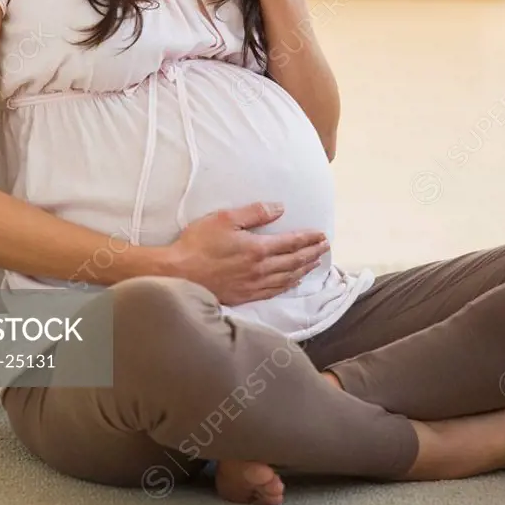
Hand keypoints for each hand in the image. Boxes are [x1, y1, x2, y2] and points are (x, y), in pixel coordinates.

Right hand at [167, 202, 329, 305]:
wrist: (179, 274)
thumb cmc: (199, 243)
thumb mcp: (225, 219)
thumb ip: (254, 213)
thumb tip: (280, 208)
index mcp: (258, 249)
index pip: (291, 243)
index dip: (309, 238)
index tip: (322, 235)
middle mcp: (261, 269)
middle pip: (294, 261)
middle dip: (312, 253)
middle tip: (325, 247)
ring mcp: (254, 285)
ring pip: (287, 278)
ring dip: (304, 269)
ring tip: (315, 263)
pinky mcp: (245, 296)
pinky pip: (274, 291)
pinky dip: (288, 285)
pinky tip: (293, 282)